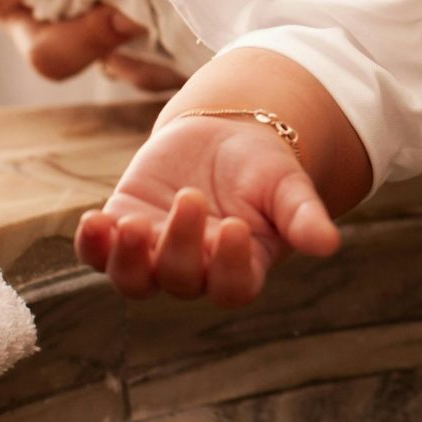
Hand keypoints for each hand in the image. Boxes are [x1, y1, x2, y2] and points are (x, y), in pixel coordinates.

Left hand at [74, 111, 338, 306]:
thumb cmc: (263, 168)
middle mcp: (195, 272)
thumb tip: (330, 244)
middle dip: (181, 243)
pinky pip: (98, 253)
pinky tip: (93, 220)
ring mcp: (154, 254)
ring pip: (134, 279)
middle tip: (191, 198)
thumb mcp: (287, 185)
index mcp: (241, 268)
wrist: (224, 135)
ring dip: (127, 259)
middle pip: (181, 280)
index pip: (232, 286)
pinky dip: (91, 244)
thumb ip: (303, 215)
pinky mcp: (123, 228)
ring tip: (130, 225)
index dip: (229, 266)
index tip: (234, 227)